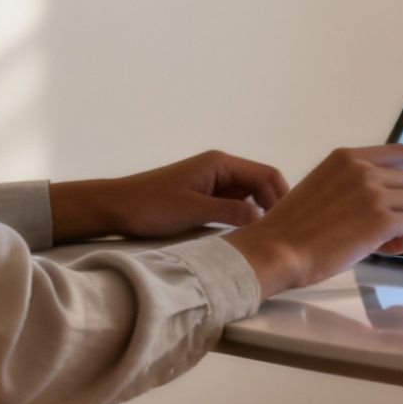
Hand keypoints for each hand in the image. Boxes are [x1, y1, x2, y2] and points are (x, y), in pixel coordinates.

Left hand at [48, 150, 289, 242]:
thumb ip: (229, 213)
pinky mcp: (205, 198)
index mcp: (220, 164)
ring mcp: (213, 184)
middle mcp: (220, 169)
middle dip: (274, 207)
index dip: (281, 197)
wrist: (116, 207)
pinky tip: (245, 237)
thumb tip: (262, 218)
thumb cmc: (149, 205)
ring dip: (258, 214)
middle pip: (262, 185)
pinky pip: (234, 207)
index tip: (287, 224)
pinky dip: (243, 219)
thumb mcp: (193, 211)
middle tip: (281, 235)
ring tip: (266, 239)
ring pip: (249, 197)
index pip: (266, 175)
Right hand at [223, 144, 402, 296]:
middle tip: (392, 235)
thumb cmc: (292, 231)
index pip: (399, 152)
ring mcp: (372, 192)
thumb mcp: (321, 190)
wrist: (276, 250)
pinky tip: (387, 251)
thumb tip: (384, 206)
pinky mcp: (380, 219)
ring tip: (387, 244)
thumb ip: (352, 188)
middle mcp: (362, 169)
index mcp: (346, 158)